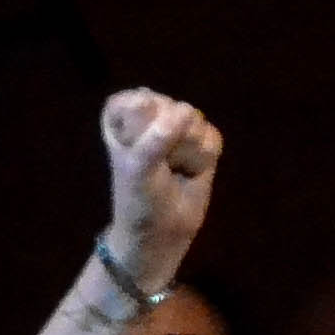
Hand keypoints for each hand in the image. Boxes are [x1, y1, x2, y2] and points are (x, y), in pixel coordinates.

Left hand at [97, 90, 221, 291]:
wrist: (161, 232)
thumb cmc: (139, 199)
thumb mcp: (138, 169)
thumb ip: (157, 138)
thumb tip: (187, 111)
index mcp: (122, 113)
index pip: (136, 101)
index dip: (141, 129)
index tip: (135, 154)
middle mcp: (151, 111)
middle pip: (171, 108)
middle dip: (168, 140)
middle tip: (157, 166)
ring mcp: (179, 123)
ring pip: (195, 121)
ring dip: (186, 151)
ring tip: (173, 169)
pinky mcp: (203, 138)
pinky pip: (212, 136)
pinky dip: (203, 159)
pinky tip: (191, 171)